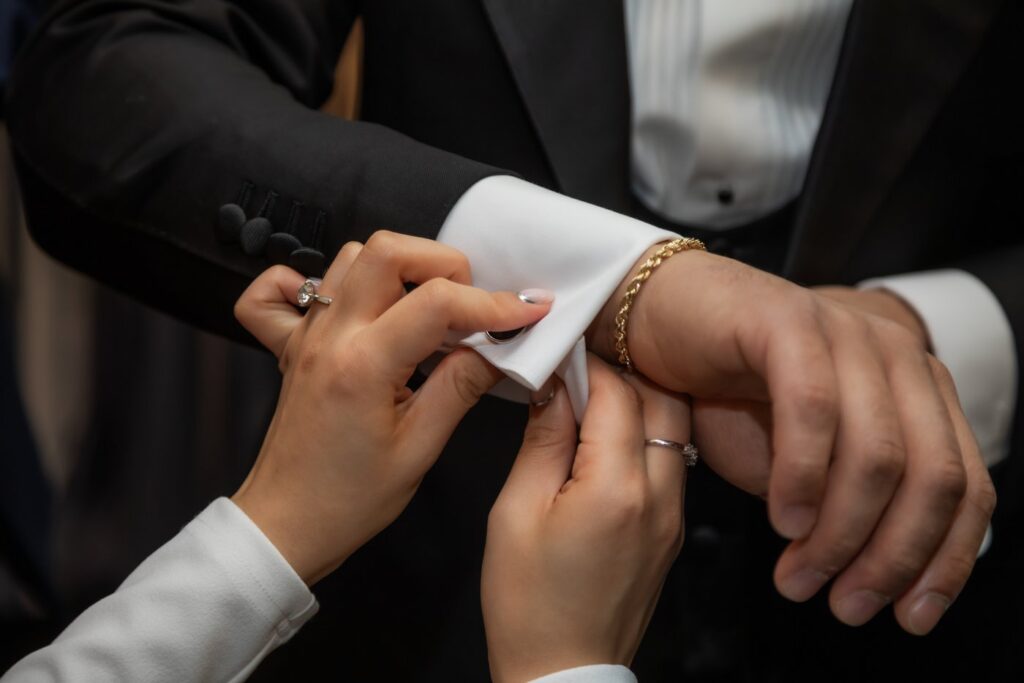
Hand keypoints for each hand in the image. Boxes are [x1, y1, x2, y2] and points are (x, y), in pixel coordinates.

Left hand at [231, 232, 551, 584]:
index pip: (437, 301)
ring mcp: (306, 336)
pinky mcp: (293, 345)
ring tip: (427, 311)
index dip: (494, 303)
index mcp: (363, 365)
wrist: (286, 525)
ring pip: (350, 259)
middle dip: (444, 264)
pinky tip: (352, 307)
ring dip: (398, 269)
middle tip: (471, 308)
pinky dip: (318, 282)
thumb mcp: (421, 449)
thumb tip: (502, 348)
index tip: (529, 313)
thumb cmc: (350, 500)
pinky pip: (283, 289)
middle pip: (387, 251)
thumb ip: (461, 386)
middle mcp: (330, 336)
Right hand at [482, 356, 688, 681]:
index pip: (618, 392)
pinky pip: (669, 463)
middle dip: (623, 372)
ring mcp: (672, 517)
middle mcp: (659, 497)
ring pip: (673, 429)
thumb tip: (553, 385)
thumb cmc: (528, 602)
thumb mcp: (516, 510)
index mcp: (617, 488)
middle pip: (662, 401)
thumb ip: (542, 438)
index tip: (561, 347)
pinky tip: (605, 440)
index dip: (588, 361)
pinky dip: (643, 437)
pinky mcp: (670, 532)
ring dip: (638, 402)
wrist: (564, 670)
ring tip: (590, 400)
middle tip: (579, 366)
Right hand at [589, 248, 994, 633]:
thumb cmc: (722, 396)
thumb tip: (877, 575)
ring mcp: (847, 333)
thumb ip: (844, 507)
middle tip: (844, 606)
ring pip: (878, 454)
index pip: (965, 485)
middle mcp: (896, 356)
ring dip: (840, 533)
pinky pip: (815, 410)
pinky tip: (782, 520)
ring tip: (798, 577)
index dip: (945, 560)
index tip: (911, 616)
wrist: (657, 324)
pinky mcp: (791, 320)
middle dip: (892, 558)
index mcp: (914, 391)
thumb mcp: (797, 468)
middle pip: (932, 476)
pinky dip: (802, 477)